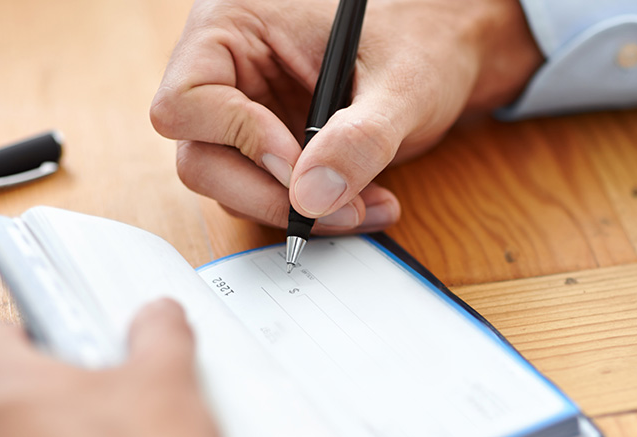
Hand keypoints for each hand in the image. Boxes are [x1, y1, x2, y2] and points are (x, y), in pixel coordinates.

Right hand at [150, 0, 541, 233]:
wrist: (451, 44)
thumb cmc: (425, 35)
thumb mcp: (402, 83)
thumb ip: (360, 139)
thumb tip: (311, 199)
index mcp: (234, 25)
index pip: (185, 103)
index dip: (240, 142)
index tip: (300, 164)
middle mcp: (228, 70)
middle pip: (201, 157)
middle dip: (270, 195)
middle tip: (338, 210)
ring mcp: (246, 111)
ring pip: (232, 186)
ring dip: (297, 211)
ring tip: (366, 206)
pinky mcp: (271, 146)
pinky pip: (267, 194)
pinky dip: (311, 210)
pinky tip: (360, 203)